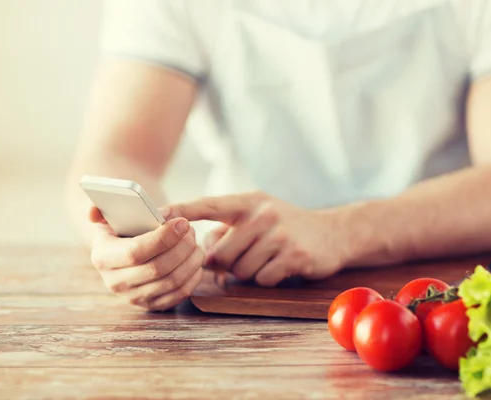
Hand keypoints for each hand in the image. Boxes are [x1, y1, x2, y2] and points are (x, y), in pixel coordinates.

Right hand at [88, 207, 204, 310]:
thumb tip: (93, 211)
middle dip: (181, 247)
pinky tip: (196, 258)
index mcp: (103, 257)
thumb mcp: (108, 215)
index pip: (135, 252)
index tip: (182, 222)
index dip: (163, 238)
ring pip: (172, 281)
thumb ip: (99, 207)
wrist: (124, 251)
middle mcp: (115, 282)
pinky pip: (180, 293)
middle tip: (192, 230)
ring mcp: (134, 297)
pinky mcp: (152, 305)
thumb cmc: (122, 227)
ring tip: (196, 242)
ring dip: (191, 259)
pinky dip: (193, 275)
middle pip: (158, 268)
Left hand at [162, 192, 343, 285]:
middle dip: (227, 262)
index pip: (209, 204)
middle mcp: (263, 213)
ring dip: (248, 272)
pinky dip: (267, 278)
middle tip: (245, 256)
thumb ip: (228, 228)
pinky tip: (280, 266)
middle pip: (221, 252)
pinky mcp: (294, 255)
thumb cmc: (285, 225)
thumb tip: (201, 251)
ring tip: (266, 258)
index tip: (157, 215)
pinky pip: (262, 279)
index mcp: (249, 201)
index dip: (182, 210)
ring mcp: (280, 234)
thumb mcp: (258, 215)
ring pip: (240, 269)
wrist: (333, 233)